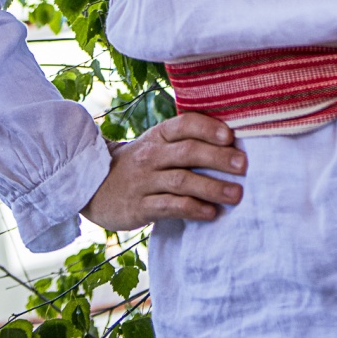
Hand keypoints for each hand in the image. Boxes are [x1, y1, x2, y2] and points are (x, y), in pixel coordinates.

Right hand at [81, 112, 246, 230]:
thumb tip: (230, 144)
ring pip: (182, 181)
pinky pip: (170, 206)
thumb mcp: (155, 146)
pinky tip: (211, 213)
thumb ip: (183, 143)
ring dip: (212, 188)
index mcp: (158, 135)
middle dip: (218, 158)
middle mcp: (151, 155)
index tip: (231, 136)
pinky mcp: (139, 207)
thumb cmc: (138, 164)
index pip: (185, 124)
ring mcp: (144, 181)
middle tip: (243, 166)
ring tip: (236, 194)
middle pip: (188, 152)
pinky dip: (193, 209)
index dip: (208, 128)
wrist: (93, 186)